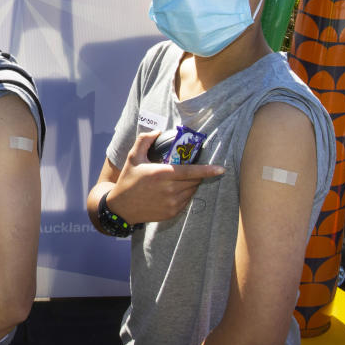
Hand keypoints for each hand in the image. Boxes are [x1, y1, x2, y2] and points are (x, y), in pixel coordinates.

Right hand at [107, 131, 224, 223]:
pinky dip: (185, 193)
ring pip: (191, 191)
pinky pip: (186, 200)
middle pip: (194, 181)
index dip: (208, 170)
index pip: (190, 172)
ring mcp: (172, 203)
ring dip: (191, 184)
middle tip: (188, 168)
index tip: (222, 169)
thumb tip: (159, 131)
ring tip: (180, 179)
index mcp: (161, 174)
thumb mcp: (133, 157)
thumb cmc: (128, 180)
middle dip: (196, 174)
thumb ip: (145, 141)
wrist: (122, 208)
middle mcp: (169, 190)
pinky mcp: (172, 212)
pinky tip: (174, 190)